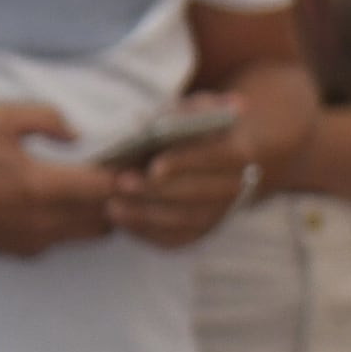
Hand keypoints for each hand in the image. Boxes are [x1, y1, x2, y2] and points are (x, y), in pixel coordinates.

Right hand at [0, 104, 126, 258]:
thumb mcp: (0, 120)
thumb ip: (46, 118)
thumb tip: (78, 135)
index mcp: (43, 187)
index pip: (108, 188)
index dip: (128, 175)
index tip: (135, 160)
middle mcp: (45, 221)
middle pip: (110, 215)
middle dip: (121, 196)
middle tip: (124, 174)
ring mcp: (37, 240)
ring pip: (92, 232)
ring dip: (102, 212)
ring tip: (96, 187)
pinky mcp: (26, 252)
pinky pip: (67, 240)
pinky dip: (77, 224)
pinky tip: (66, 202)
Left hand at [109, 113, 262, 251]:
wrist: (218, 161)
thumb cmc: (199, 130)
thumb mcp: (197, 112)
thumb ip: (180, 115)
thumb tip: (149, 124)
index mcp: (238, 154)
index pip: (213, 159)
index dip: (184, 164)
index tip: (154, 167)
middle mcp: (235, 190)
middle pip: (196, 194)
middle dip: (156, 191)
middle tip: (121, 183)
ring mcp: (220, 215)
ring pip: (183, 221)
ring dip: (145, 215)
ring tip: (112, 205)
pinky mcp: (201, 232)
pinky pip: (174, 239)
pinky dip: (146, 232)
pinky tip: (121, 220)